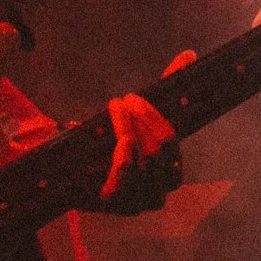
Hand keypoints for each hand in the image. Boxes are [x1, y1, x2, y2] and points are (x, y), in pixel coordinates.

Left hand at [97, 52, 195, 212]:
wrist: (71, 182)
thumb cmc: (109, 148)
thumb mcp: (135, 121)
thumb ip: (163, 92)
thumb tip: (188, 54)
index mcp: (169, 173)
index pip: (171, 142)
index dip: (155, 117)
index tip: (135, 97)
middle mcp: (158, 192)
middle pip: (159, 150)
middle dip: (144, 120)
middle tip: (126, 100)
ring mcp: (137, 202)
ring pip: (143, 161)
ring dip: (128, 129)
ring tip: (116, 109)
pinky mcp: (115, 206)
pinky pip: (125, 181)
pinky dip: (124, 158)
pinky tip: (120, 140)